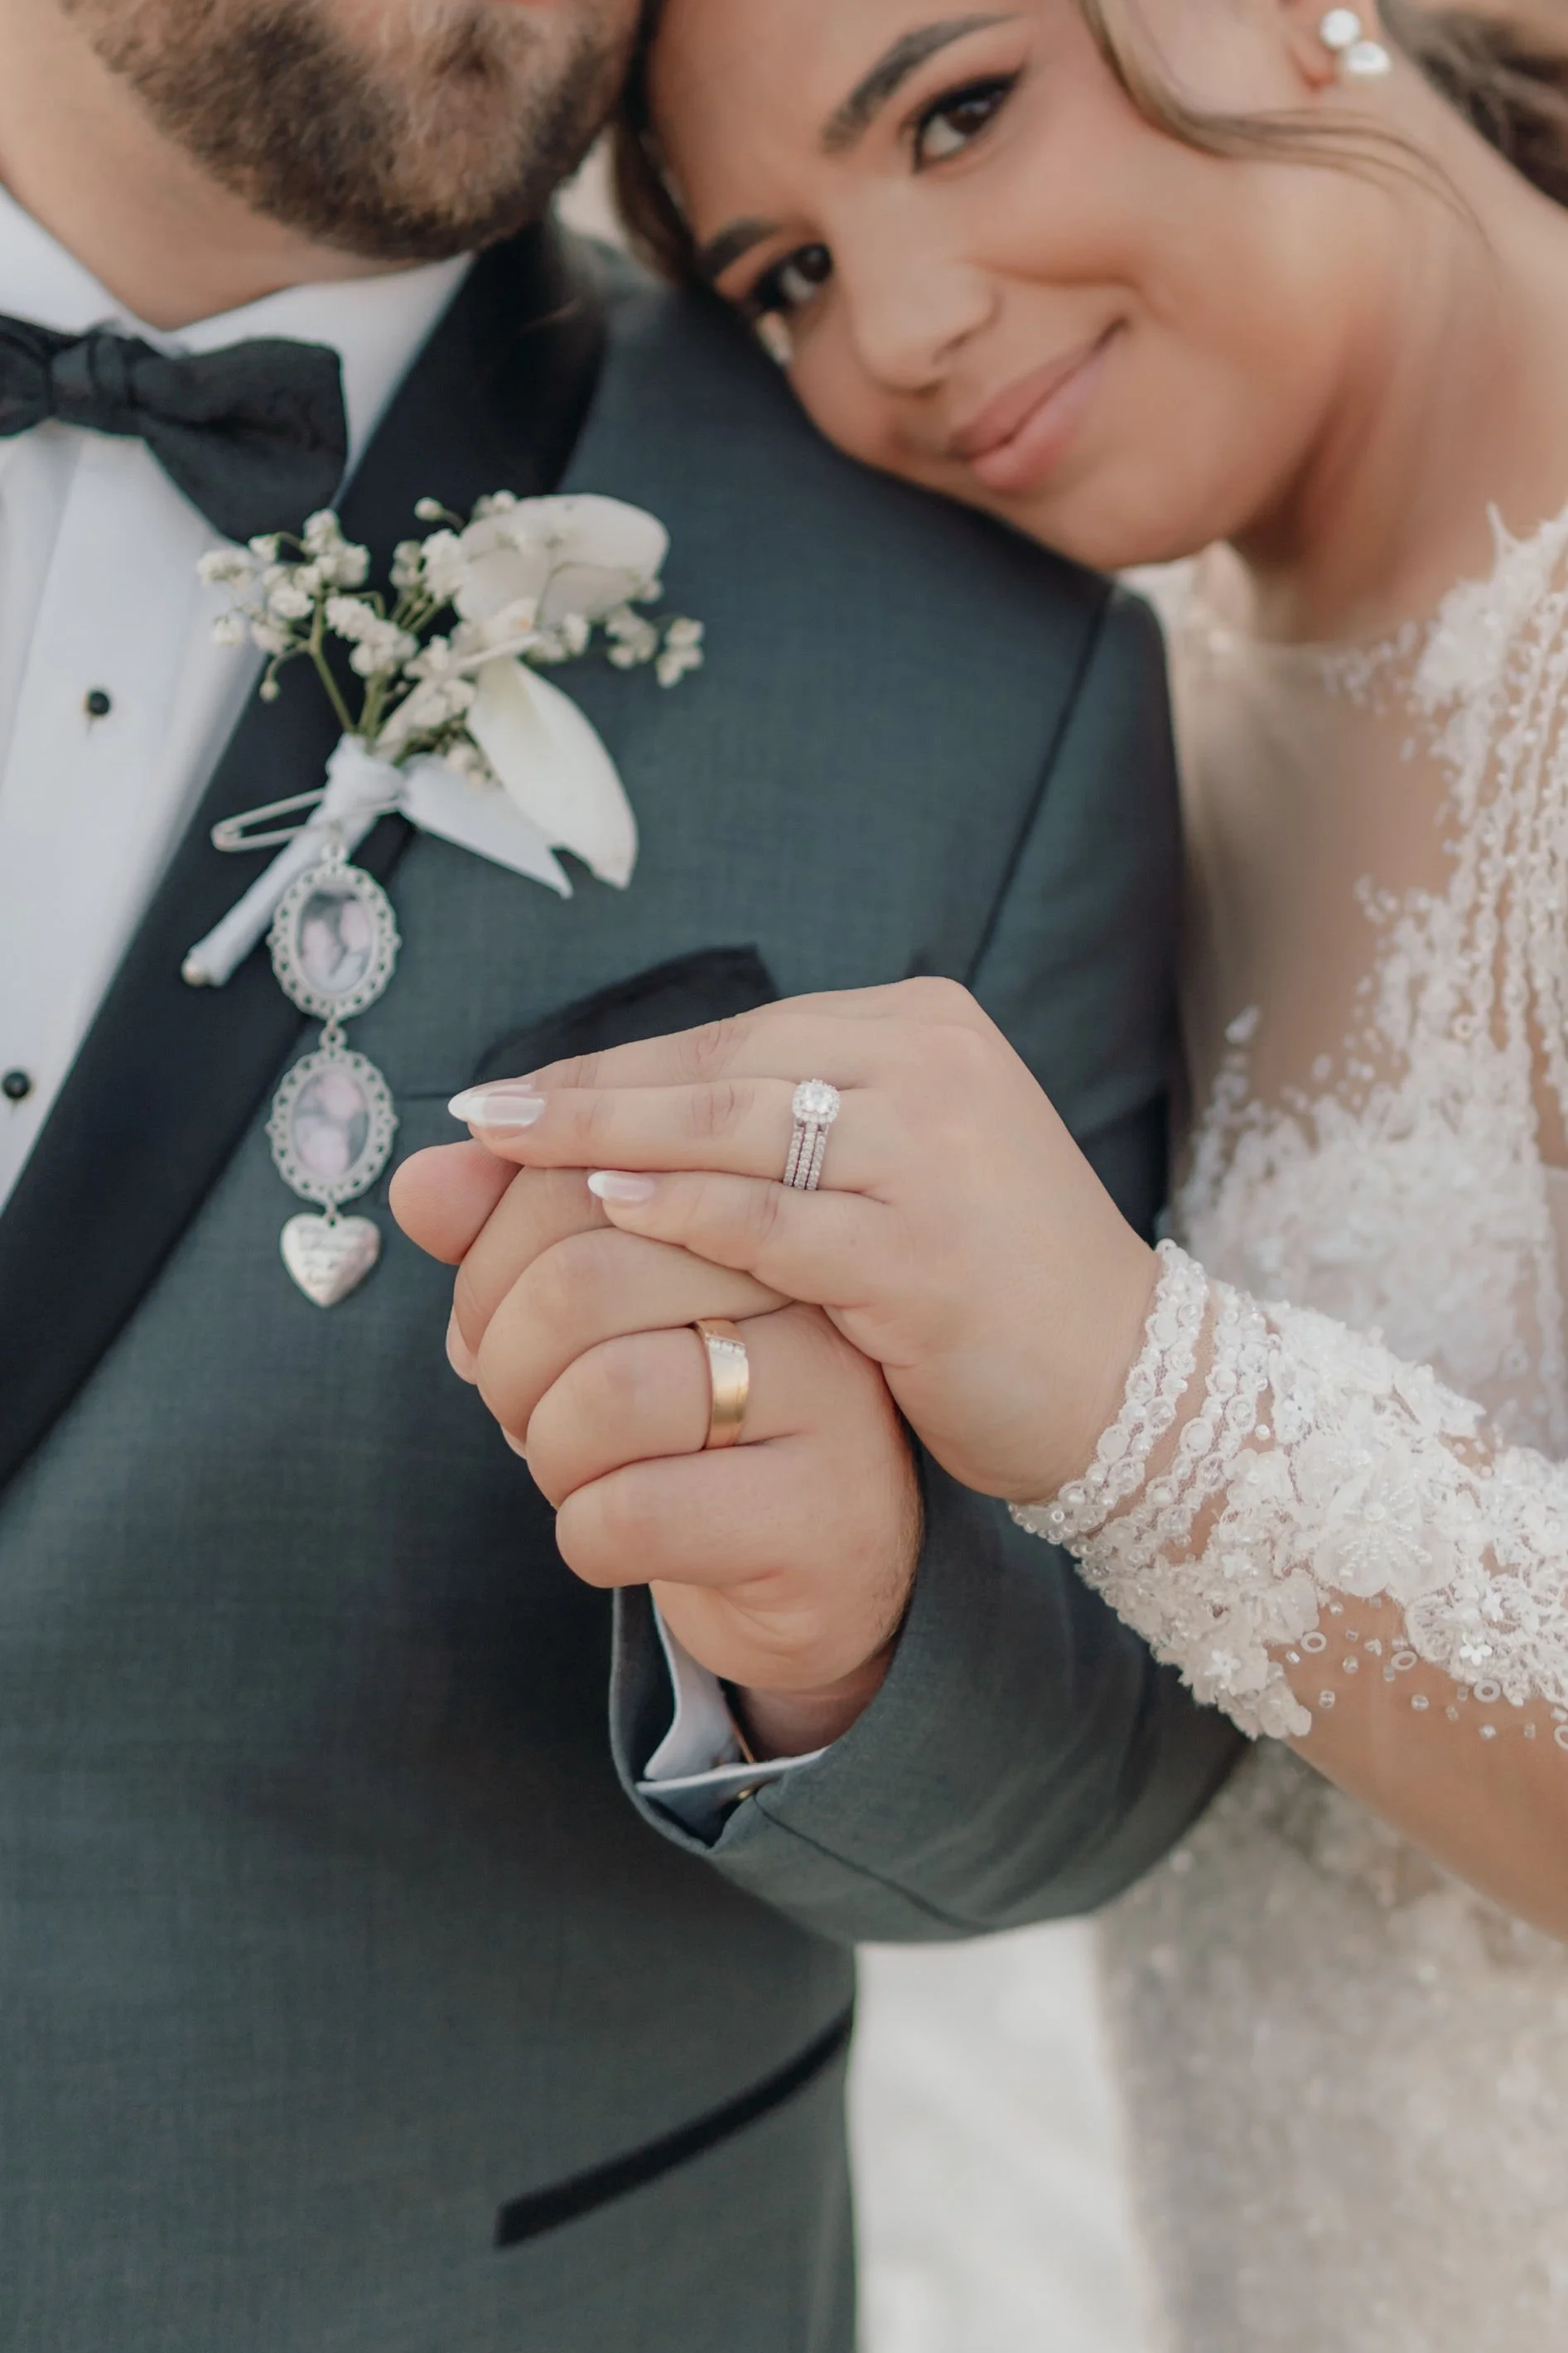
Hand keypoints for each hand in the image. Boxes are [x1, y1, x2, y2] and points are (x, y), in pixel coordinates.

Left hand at [390, 1145, 922, 1751]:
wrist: (812, 1569)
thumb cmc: (688, 1421)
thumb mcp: (596, 1318)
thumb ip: (513, 1239)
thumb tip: (422, 1184)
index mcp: (746, 1212)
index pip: (579, 1181)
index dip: (488, 1260)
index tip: (488, 1323)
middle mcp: (807, 1289)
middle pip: (583, 1283)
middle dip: (504, 1361)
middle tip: (518, 1406)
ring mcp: (828, 1403)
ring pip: (608, 1398)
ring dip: (545, 1452)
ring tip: (574, 1468)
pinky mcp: (815, 1515)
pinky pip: (635, 1514)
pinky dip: (585, 1534)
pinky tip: (617, 1535)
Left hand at [441, 979, 1160, 1504]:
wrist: (1128, 1380)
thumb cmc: (988, 1281)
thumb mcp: (894, 1179)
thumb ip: (777, 1140)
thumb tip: (614, 1129)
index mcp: (922, 1030)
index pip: (737, 1039)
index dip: (616, 1066)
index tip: (517, 1093)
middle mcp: (931, 1068)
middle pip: (722, 1068)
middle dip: (588, 1091)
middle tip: (479, 1113)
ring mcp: (932, 1157)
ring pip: (736, 1127)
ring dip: (607, 1135)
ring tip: (507, 1148)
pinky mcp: (922, 1254)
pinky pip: (774, 1222)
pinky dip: (682, 1209)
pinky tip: (605, 1204)